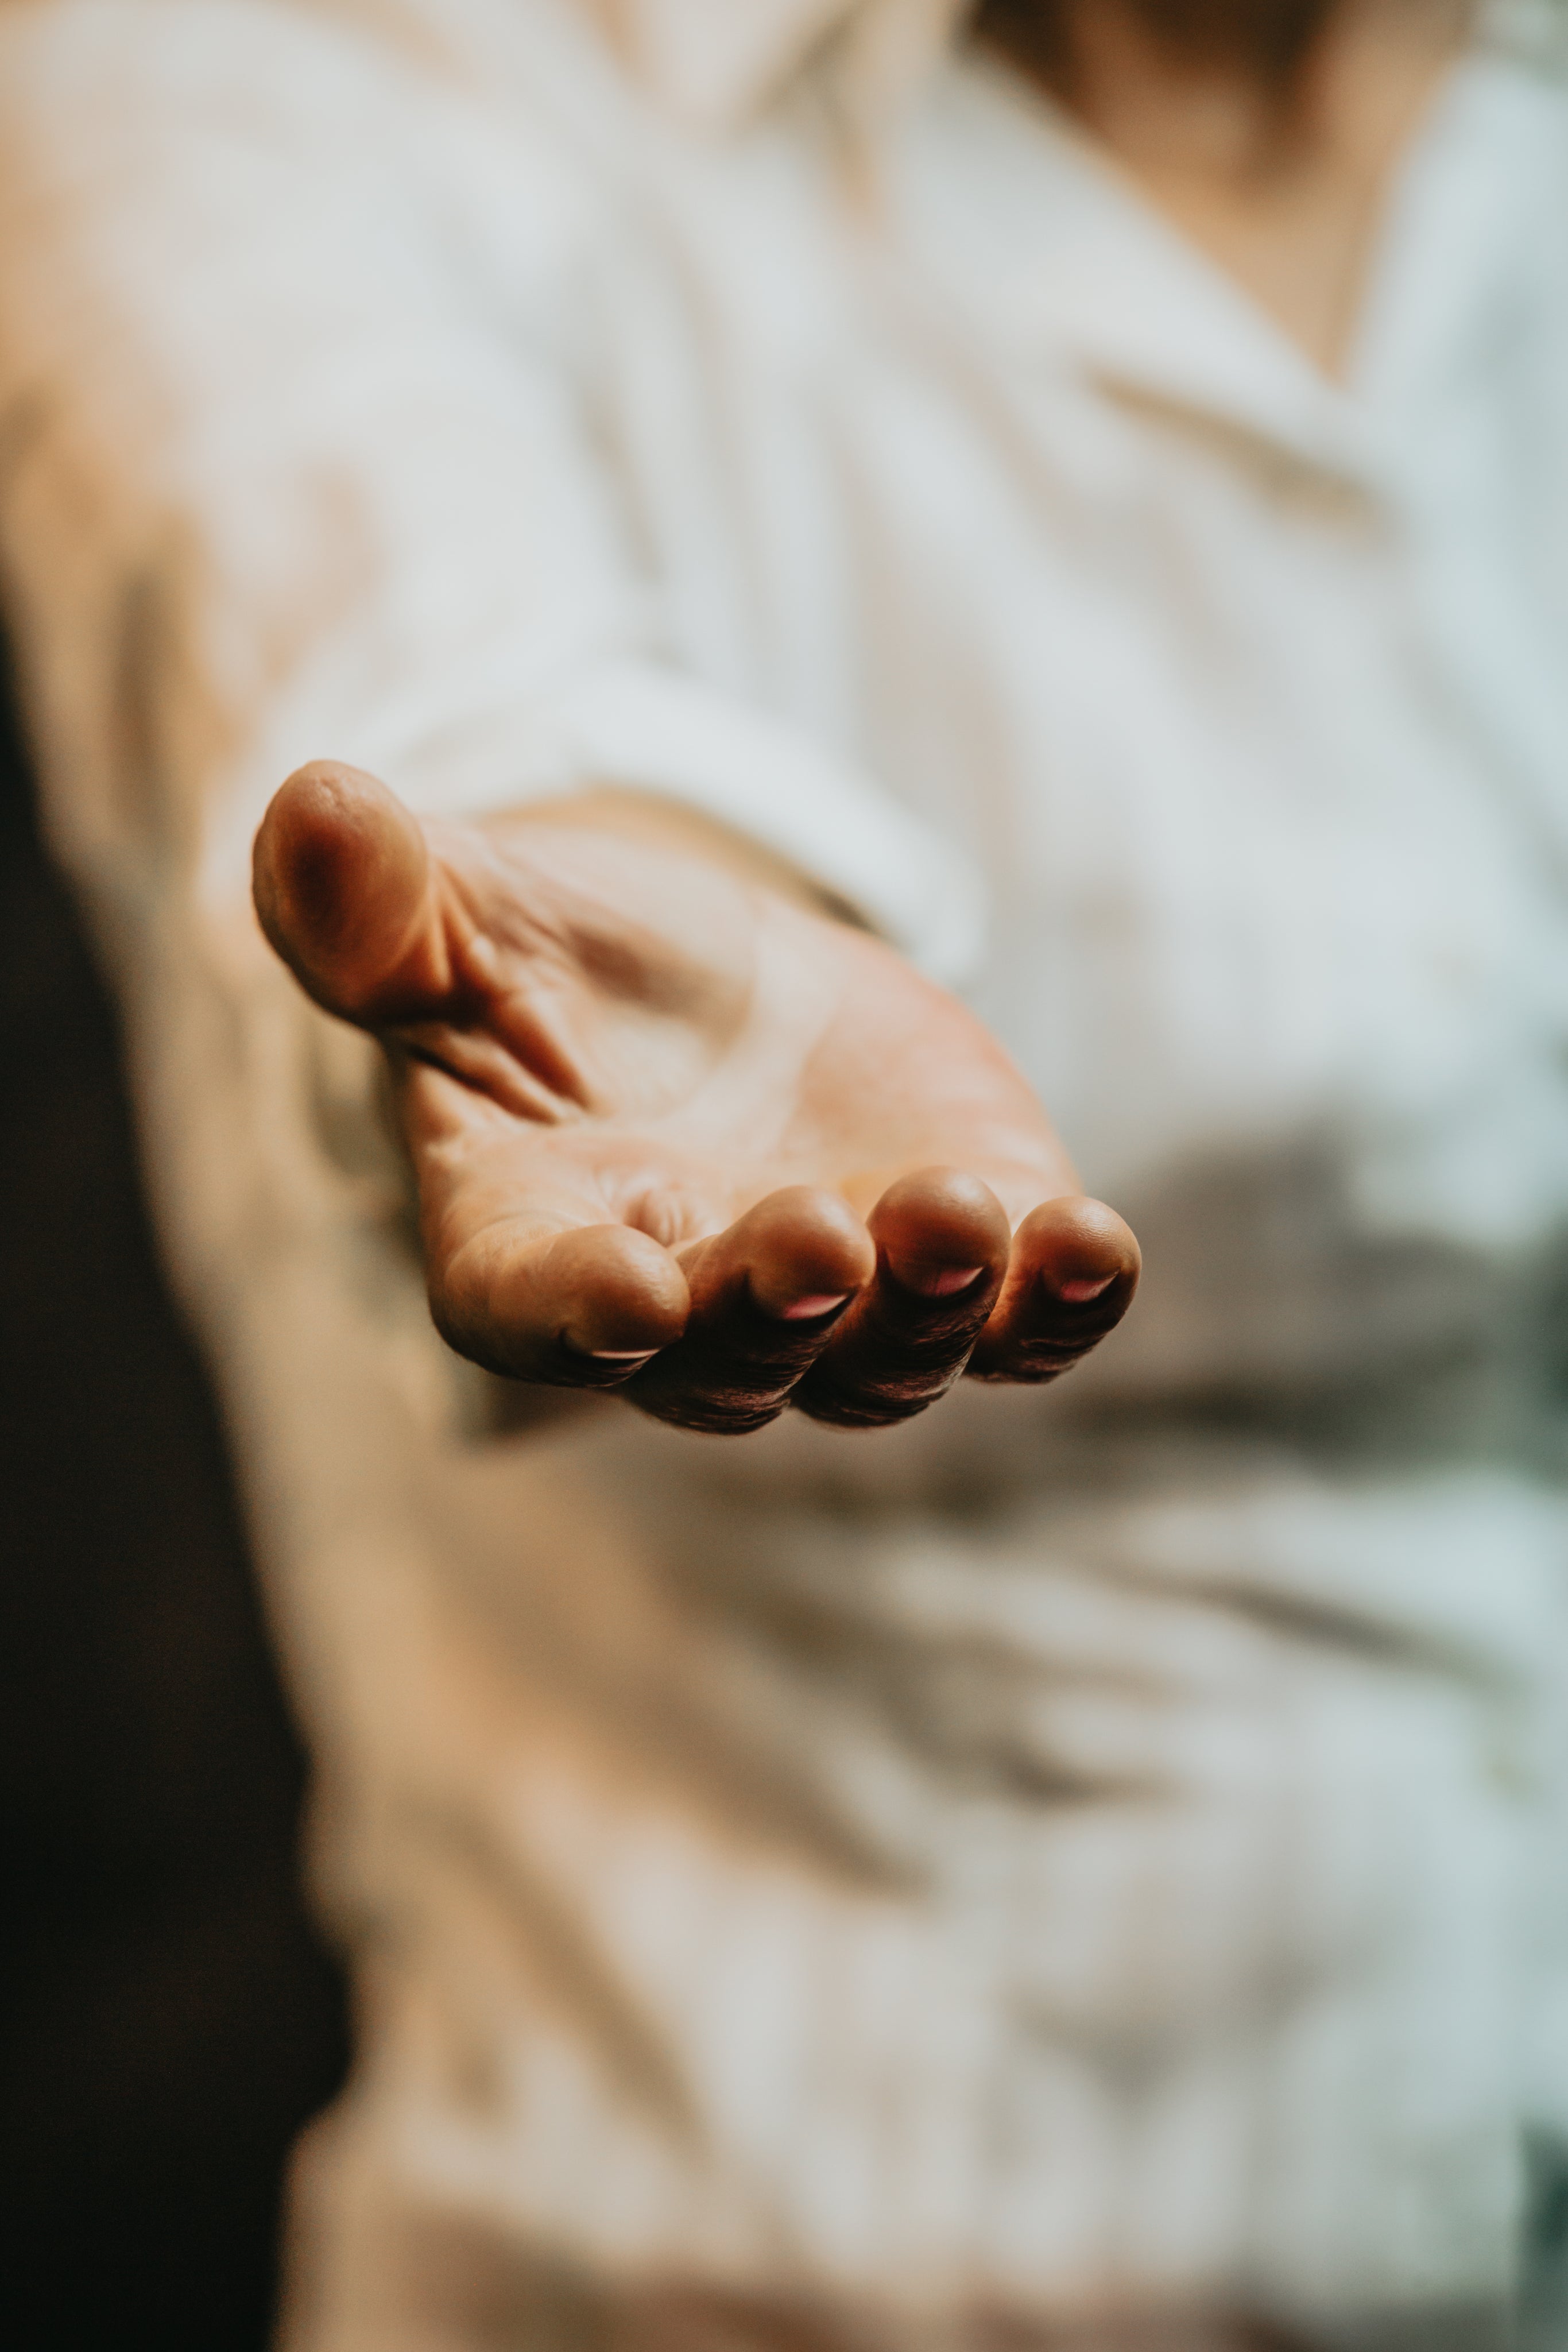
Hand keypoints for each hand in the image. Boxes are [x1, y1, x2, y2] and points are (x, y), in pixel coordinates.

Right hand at [252, 763, 1138, 1433]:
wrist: (705, 997)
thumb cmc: (550, 970)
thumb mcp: (455, 920)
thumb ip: (377, 908)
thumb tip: (306, 809)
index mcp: (532, 1243)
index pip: (537, 1308)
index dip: (578, 1311)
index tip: (626, 1292)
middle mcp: (688, 1310)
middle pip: (731, 1354)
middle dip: (779, 1305)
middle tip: (821, 1240)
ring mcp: (839, 1300)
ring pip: (883, 1354)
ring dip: (933, 1303)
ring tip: (968, 1216)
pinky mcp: (965, 1258)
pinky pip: (1017, 1317)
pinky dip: (1058, 1303)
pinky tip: (1097, 1248)